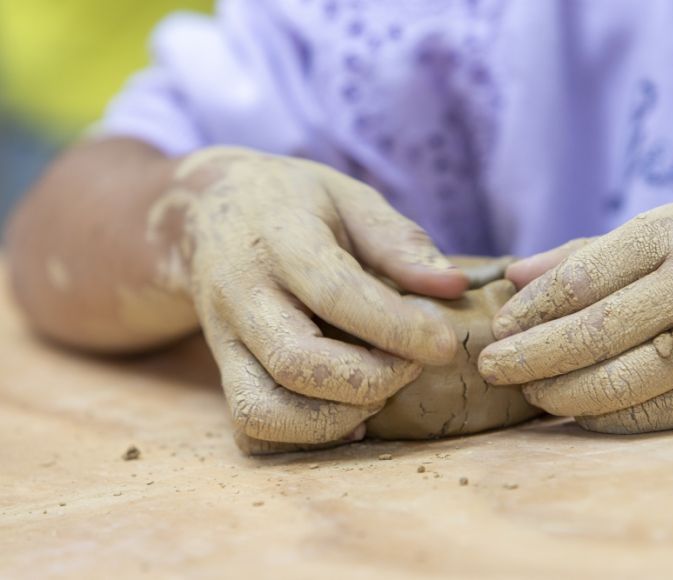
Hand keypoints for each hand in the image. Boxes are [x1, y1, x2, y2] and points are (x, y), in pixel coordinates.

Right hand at [154, 147, 467, 451]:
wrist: (204, 214)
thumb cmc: (291, 203)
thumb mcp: (346, 197)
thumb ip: (398, 240)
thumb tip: (454, 286)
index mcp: (279, 241)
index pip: (335, 293)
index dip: (395, 327)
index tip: (444, 346)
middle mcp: (242, 296)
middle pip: (296, 363)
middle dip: (371, 380)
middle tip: (412, 366)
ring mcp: (225, 341)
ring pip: (263, 411)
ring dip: (334, 421)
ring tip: (378, 395)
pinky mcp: (223, 372)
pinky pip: (250, 429)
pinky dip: (302, 439)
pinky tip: (344, 415)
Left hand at [478, 202, 672, 432]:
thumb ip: (589, 253)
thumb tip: (515, 275)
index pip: (581, 277)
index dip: (531, 309)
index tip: (501, 327)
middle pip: (591, 331)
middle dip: (530, 355)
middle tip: (492, 367)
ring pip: (617, 378)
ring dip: (559, 391)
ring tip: (528, 392)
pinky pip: (652, 412)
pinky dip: (603, 415)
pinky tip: (575, 411)